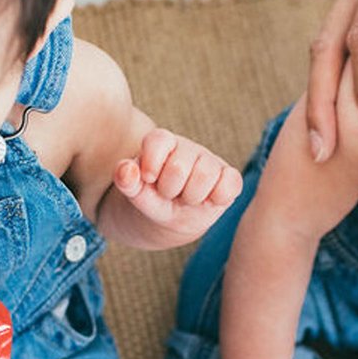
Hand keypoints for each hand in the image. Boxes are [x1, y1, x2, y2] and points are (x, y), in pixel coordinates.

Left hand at [113, 128, 241, 246]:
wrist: (173, 217)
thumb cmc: (154, 198)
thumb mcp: (136, 193)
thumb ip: (127, 181)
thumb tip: (126, 170)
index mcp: (163, 142)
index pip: (158, 141)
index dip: (151, 165)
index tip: (149, 180)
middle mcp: (188, 148)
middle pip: (178, 168)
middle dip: (169, 190)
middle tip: (169, 194)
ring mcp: (211, 161)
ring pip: (204, 176)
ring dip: (191, 197)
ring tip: (186, 199)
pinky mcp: (229, 177)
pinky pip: (230, 183)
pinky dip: (218, 197)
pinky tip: (208, 200)